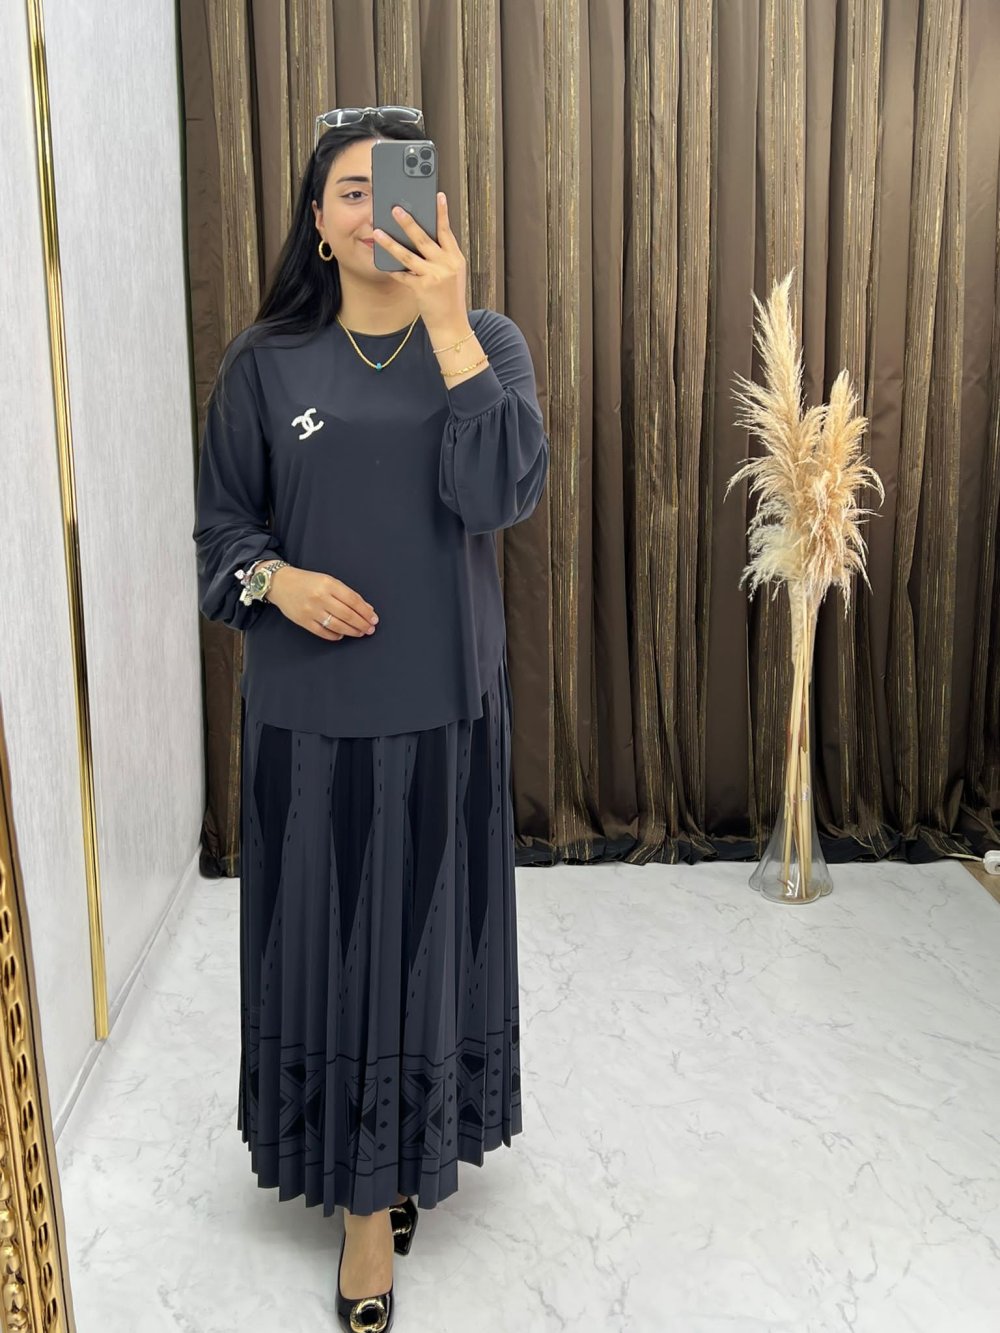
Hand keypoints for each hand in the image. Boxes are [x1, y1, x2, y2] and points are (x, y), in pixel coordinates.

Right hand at [267, 567, 378, 641]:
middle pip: (347, 614)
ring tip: (360, 633)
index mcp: (328, 584)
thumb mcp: (328, 581)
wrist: (280, 583)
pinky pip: (323, 632)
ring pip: (337, 625)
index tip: (374, 619)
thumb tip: (366, 608)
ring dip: (352, 631)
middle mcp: (320, 597)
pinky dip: (335, 635)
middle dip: (362, 624)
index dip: (365, 612)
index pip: (353, 600)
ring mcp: (311, 610)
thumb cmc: (307, 581)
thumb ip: (347, 594)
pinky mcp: (303, 621)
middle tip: (370, 629)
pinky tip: (342, 634)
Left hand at [373, 192, 467, 329]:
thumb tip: (423, 237)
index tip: (438, 195)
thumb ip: (442, 256)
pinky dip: (391, 268)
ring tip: (378, 231)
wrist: (452, 326)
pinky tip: (380, 260)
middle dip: (408, 222)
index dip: (442, 212)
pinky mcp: (422, 288)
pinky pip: (402, 275)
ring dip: (390, 242)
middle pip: (424, 238)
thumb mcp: (452, 274)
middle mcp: (447, 265)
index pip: (447, 231)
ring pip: (408, 254)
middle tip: (395, 208)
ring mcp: (434, 276)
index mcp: (455, 259)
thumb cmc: (449, 299)